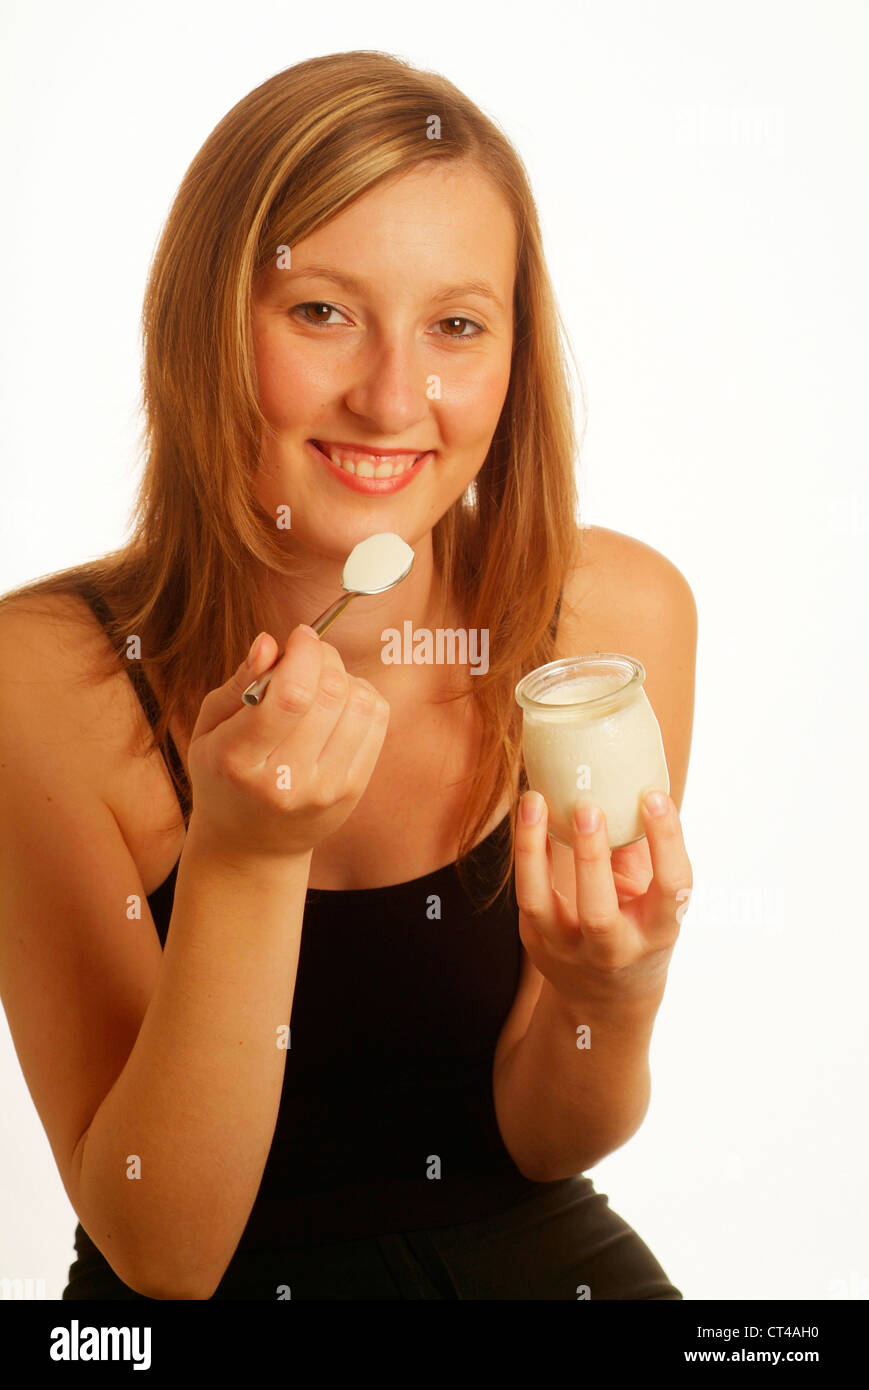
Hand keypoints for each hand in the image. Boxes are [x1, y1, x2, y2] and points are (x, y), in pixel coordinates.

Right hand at [186, 625, 389, 861]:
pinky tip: (339, 702)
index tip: (300, 635)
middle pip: (328, 694)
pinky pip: (377, 721)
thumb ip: (239, 682)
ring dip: (345, 676)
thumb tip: (270, 641)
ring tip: (321, 681)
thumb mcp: (210, 728)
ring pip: (359, 704)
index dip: (304, 652)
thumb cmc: (225, 775)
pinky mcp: (352, 790)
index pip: (289, 695)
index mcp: (239, 759)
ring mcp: (324, 789)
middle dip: (325, 656)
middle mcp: (285, 780)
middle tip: (310, 652)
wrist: (251, 843)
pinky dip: (363, 697)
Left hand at [514, 791, 692, 1007]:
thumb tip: (634, 776)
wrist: (606, 998)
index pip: (673, 888)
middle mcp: (614, 948)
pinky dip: (525, 853)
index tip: (654, 797)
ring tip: (535, 800)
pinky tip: (529, 816)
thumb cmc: (638, 925)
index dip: (667, 841)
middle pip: (599, 912)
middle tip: (588, 806)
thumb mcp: (654, 898)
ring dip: (534, 849)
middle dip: (591, 858)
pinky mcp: (538, 941)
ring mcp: (569, 949)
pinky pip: (525, 893)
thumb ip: (645, 850)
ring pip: (541, 903)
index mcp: (659, 931)